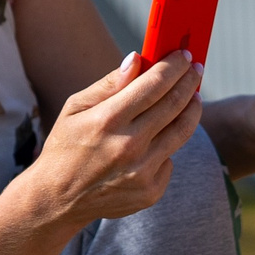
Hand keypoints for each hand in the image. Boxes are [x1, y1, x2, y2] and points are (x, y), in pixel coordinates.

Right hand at [27, 50, 203, 227]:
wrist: (59, 199)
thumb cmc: (65, 147)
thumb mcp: (75, 109)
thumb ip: (108, 84)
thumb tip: (137, 58)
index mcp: (108, 120)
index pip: (153, 84)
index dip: (173, 66)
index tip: (184, 55)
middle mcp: (128, 146)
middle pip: (174, 104)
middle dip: (189, 81)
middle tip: (196, 69)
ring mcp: (142, 171)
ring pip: (182, 131)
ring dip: (192, 109)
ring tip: (194, 96)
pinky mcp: (150, 191)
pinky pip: (170, 159)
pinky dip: (168, 144)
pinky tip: (161, 137)